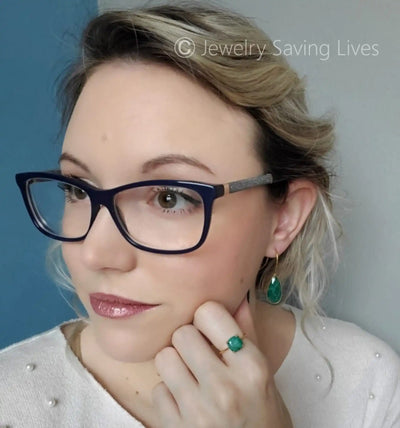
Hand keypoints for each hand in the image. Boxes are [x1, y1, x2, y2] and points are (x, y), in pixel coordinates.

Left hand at [152, 298, 292, 427]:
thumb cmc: (262, 414)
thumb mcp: (264, 373)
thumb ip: (247, 332)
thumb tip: (236, 296)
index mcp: (251, 367)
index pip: (209, 313)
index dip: (207, 318)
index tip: (211, 329)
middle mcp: (225, 388)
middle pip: (182, 333)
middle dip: (190, 340)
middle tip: (200, 354)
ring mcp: (198, 412)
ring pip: (164, 357)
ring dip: (175, 364)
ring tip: (191, 376)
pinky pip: (157, 389)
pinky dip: (168, 393)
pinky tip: (186, 400)